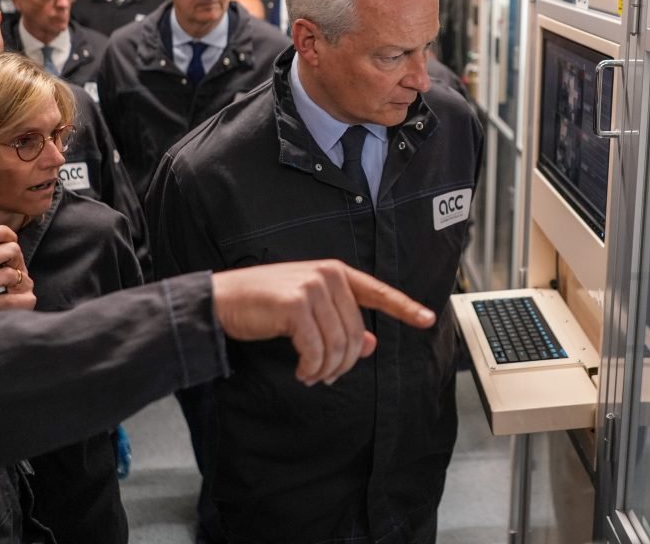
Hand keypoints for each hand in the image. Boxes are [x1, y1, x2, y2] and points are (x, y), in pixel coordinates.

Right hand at [211, 259, 435, 385]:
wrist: (222, 300)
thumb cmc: (263, 304)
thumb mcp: (307, 310)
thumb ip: (340, 323)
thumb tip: (370, 344)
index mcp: (335, 272)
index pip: (378, 291)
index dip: (405, 307)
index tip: (428, 319)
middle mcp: (328, 275)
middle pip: (356, 332)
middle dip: (345, 362)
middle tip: (327, 377)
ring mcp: (312, 287)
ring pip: (339, 344)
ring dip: (326, 370)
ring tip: (311, 376)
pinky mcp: (295, 305)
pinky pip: (316, 350)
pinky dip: (311, 368)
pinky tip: (302, 372)